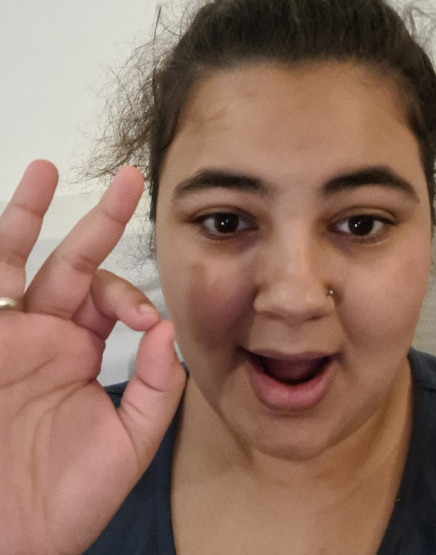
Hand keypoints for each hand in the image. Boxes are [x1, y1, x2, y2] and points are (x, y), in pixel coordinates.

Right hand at [0, 161, 185, 553]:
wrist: (10, 537)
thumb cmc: (66, 498)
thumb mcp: (127, 443)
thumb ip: (157, 387)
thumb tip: (166, 328)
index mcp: (81, 351)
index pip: (110, 298)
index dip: (129, 295)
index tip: (142, 320)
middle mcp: (44, 334)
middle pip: (73, 263)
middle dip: (100, 221)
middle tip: (128, 180)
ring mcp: (6, 335)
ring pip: (17, 261)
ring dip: (28, 215)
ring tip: (44, 169)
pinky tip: (7, 220)